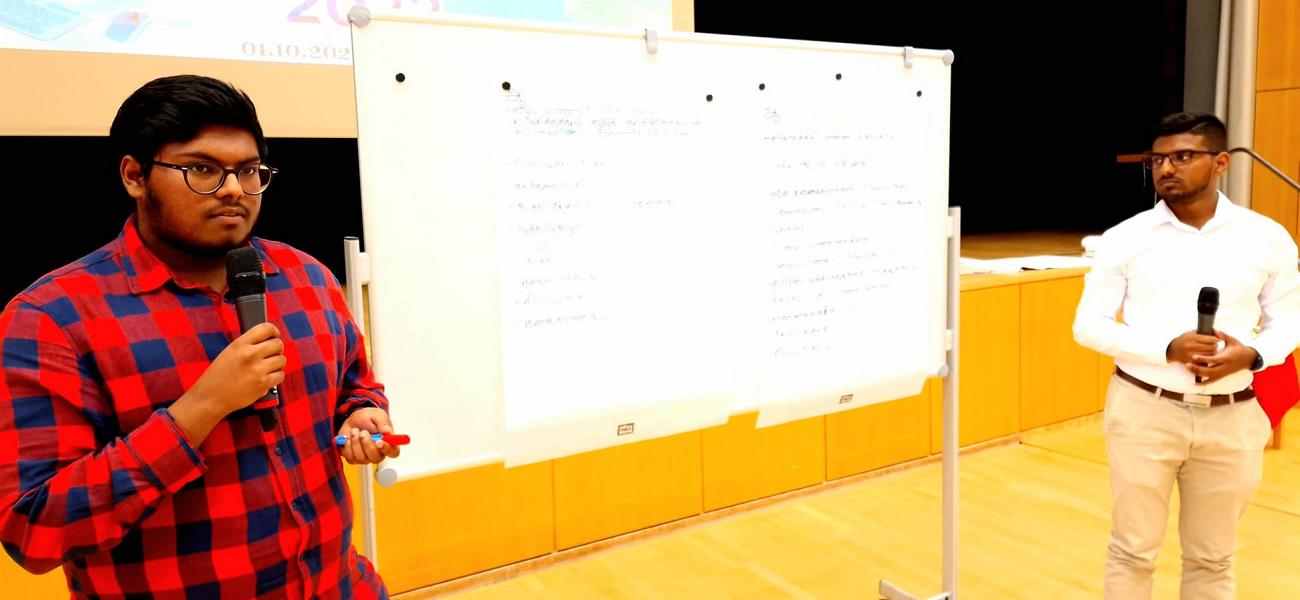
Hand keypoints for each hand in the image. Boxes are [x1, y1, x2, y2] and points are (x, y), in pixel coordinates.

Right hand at [170, 323, 285, 443]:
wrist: (211, 397)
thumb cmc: (218, 376)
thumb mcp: (229, 352)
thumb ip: (248, 345)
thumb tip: (268, 339)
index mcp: (240, 344)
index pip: (266, 328)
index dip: (274, 331)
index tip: (274, 335)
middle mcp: (250, 355)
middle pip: (278, 344)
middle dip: (276, 349)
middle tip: (270, 355)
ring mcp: (258, 370)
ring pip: (282, 360)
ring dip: (277, 364)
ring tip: (266, 368)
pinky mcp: (263, 384)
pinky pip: (280, 375)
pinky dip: (275, 377)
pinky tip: (266, 378)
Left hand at [338, 407, 400, 464]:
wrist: (353, 420)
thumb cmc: (367, 418)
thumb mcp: (377, 415)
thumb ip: (383, 422)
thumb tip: (387, 431)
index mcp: (388, 442)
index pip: (393, 452)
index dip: (387, 449)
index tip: (379, 442)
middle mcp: (378, 453)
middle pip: (376, 458)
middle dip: (367, 444)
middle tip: (363, 432)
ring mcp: (366, 458)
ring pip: (361, 458)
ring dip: (356, 442)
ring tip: (355, 431)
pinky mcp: (354, 459)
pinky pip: (350, 457)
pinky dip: (348, 445)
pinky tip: (349, 437)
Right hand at [1166, 330, 1219, 363]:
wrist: (1172, 350)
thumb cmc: (1184, 340)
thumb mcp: (1192, 333)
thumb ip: (1204, 333)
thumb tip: (1218, 334)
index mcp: (1193, 338)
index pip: (1211, 339)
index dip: (1215, 339)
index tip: (1215, 339)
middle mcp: (1192, 346)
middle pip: (1212, 347)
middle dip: (1215, 346)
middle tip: (1214, 345)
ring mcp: (1191, 355)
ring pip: (1210, 355)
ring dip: (1212, 352)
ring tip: (1210, 350)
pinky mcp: (1192, 362)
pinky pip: (1205, 361)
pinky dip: (1207, 358)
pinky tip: (1205, 356)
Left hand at [1183, 330, 1256, 383]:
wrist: (1249, 359)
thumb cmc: (1239, 348)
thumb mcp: (1232, 340)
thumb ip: (1223, 335)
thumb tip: (1213, 329)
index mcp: (1227, 358)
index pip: (1213, 360)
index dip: (1203, 359)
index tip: (1194, 356)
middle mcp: (1225, 367)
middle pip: (1210, 370)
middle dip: (1198, 368)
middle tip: (1187, 364)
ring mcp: (1224, 373)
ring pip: (1210, 376)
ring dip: (1198, 374)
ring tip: (1188, 368)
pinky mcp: (1223, 376)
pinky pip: (1213, 381)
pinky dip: (1204, 383)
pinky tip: (1195, 384)